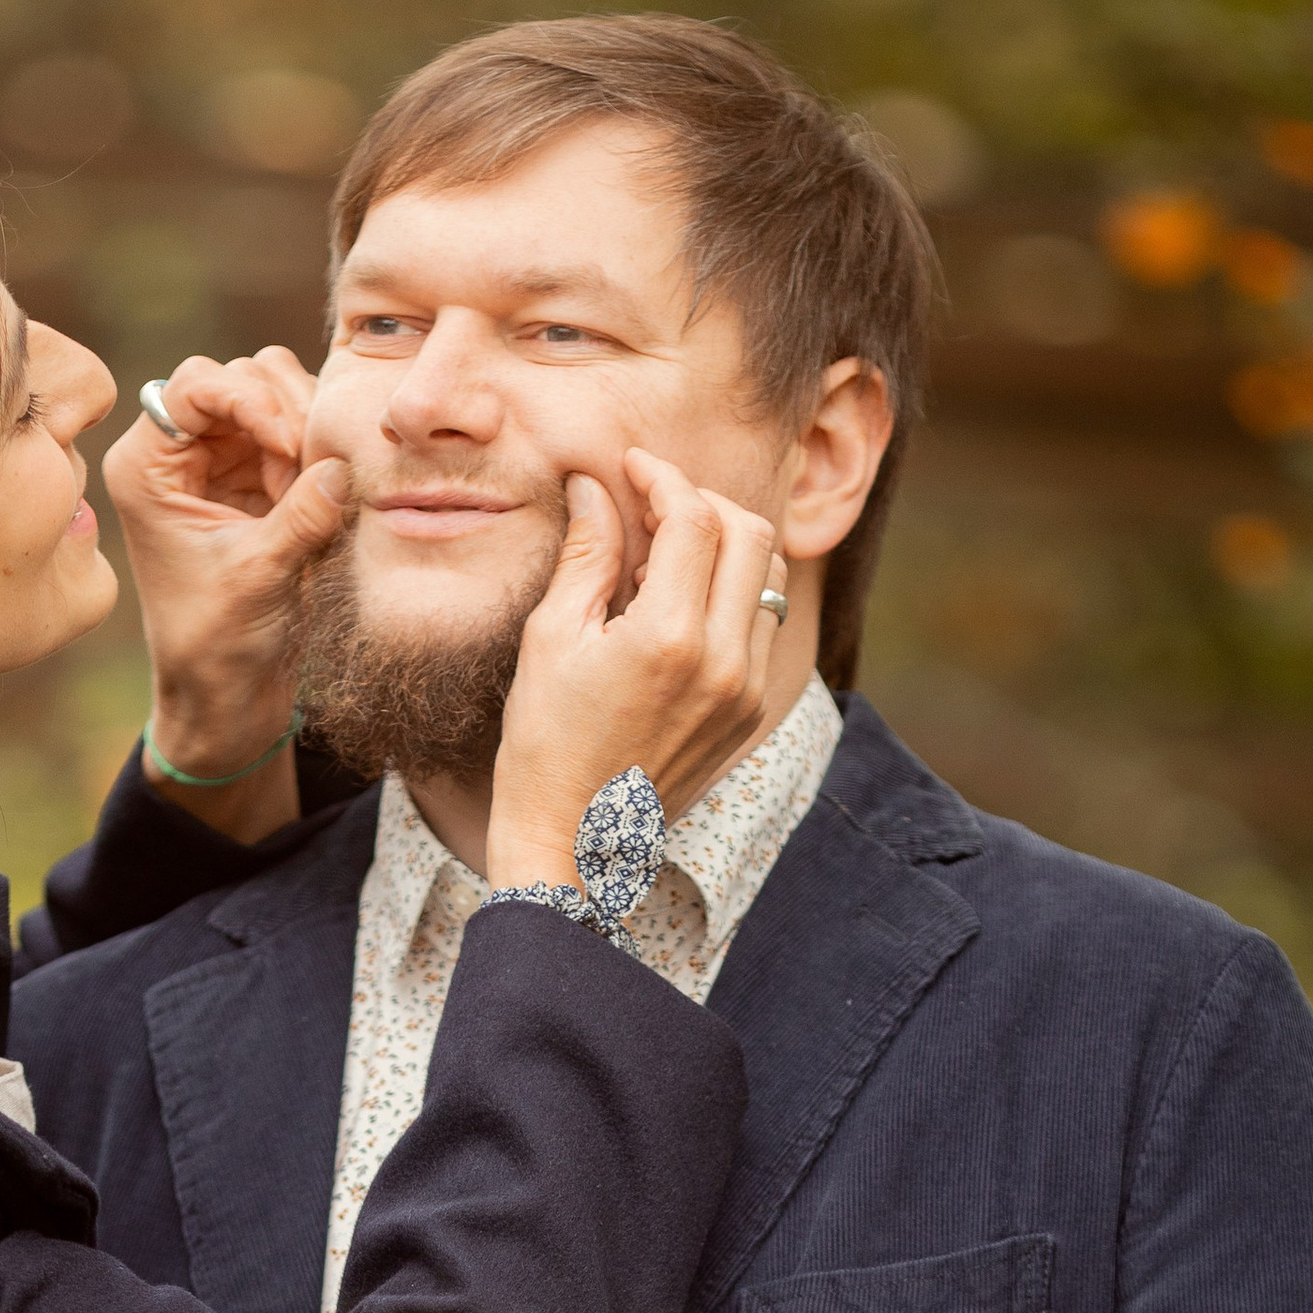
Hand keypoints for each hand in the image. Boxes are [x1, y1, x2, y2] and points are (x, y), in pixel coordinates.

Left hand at [103, 349, 348, 835]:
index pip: (194, 384)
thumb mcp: (258, 577)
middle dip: (284, 413)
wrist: (229, 694)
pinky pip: (301, 431)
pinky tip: (327, 492)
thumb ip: (300, 516)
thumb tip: (341, 466)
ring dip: (308, 430)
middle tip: (306, 473)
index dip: (247, 397)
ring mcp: (223, 462)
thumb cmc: (219, 644)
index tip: (286, 444)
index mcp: (148, 467)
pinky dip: (321, 450)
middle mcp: (180, 453)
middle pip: (240, 376)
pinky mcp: (261, 479)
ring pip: (277, 395)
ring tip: (316, 490)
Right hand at [485, 456, 782, 893]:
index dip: (663, 477)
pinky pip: (759, 625)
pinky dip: (729, 595)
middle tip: (653, 506)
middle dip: (703, 502)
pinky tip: (676, 608)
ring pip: (767, 576)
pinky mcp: (749, 712)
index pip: (694, 519)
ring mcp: (745, 691)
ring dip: (724, 546)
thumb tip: (596, 486)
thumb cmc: (545, 745)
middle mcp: (724, 662)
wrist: (575, 844)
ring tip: (664, 560)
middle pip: (750, 534)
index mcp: (669, 638)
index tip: (632, 467)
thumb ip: (585, 554)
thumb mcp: (551, 640)